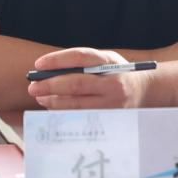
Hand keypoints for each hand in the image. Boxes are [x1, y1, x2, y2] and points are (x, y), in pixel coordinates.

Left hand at [28, 47, 151, 109]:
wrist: (144, 91)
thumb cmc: (116, 73)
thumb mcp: (105, 61)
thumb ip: (82, 64)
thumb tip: (48, 71)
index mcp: (110, 62)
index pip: (80, 57)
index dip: (57, 60)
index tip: (38, 64)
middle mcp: (114, 83)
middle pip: (76, 84)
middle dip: (50, 85)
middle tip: (33, 86)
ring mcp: (114, 104)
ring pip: (77, 105)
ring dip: (54, 102)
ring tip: (41, 98)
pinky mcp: (112, 120)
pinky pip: (83, 118)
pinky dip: (65, 113)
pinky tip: (54, 108)